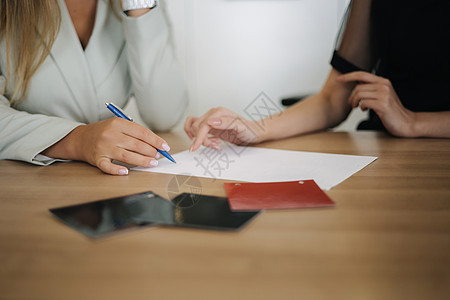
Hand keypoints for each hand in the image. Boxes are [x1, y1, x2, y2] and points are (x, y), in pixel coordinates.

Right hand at [43, 118, 170, 174]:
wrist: (80, 138)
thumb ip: (135, 133)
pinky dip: (117, 170)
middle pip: (137, 145)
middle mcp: (110, 134)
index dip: (156, 141)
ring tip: (152, 163)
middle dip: (151, 152)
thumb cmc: (104, 132)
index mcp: (118, 123)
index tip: (165, 147)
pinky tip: (126, 172)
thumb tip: (155, 145)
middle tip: (158, 156)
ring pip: (127, 156)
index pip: (142, 133)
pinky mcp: (97, 159)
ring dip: (142, 161)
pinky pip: (108, 166)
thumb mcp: (118, 125)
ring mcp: (103, 147)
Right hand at [184, 107, 262, 151]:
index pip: (203, 125)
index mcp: (219, 112)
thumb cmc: (249, 130)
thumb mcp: (241, 127)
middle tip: (215, 145)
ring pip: (195, 128)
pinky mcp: (211, 126)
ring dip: (200, 138)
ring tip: (214, 143)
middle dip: (202, 139)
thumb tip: (211, 121)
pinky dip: (198, 136)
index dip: (198, 137)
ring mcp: (211, 120)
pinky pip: (196, 129)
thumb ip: (226, 122)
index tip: (195, 147)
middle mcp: (213, 114)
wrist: (254, 132)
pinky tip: (210, 141)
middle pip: (196, 127)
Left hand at [337, 71, 415, 136]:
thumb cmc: (391, 110)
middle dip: (351, 96)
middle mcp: (384, 85)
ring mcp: (384, 95)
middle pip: (358, 87)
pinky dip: (361, 107)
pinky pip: (364, 103)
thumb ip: (371, 88)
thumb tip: (356, 84)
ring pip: (359, 94)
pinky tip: (364, 110)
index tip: (338, 79)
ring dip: (355, 102)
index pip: (362, 74)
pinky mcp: (383, 105)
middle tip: (351, 104)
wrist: (406, 122)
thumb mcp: (382, 95)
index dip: (348, 76)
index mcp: (383, 81)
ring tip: (358, 107)